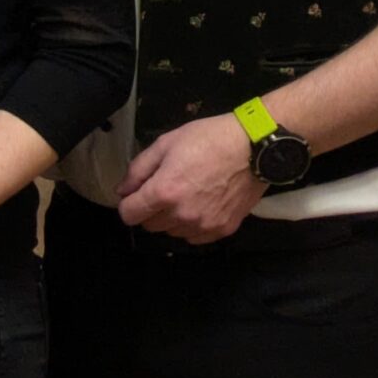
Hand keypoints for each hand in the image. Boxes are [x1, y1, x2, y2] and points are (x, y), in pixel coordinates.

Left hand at [118, 113, 263, 243]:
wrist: (254, 148)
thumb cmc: (208, 139)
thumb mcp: (165, 144)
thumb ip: (138, 170)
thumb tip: (122, 191)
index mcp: (164, 192)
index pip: (129, 215)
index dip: (128, 204)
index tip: (136, 195)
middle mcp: (182, 215)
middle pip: (149, 226)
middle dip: (150, 210)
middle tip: (164, 189)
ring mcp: (204, 225)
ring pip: (172, 233)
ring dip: (171, 219)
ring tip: (186, 195)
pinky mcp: (223, 230)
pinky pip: (195, 237)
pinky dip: (192, 226)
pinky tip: (201, 205)